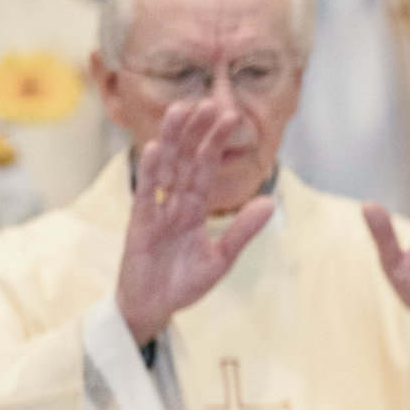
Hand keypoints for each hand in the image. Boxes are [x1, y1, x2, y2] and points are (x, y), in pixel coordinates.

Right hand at [116, 101, 275, 344]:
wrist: (153, 309)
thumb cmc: (183, 283)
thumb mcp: (220, 259)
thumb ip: (241, 232)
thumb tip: (269, 203)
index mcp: (195, 209)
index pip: (207, 168)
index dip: (216, 142)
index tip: (228, 115)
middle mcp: (175, 203)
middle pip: (186, 160)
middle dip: (196, 131)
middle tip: (208, 101)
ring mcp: (156, 211)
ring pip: (166, 168)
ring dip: (173, 140)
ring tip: (181, 110)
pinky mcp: (139, 225)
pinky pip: (146, 194)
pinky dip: (150, 172)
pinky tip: (155, 148)